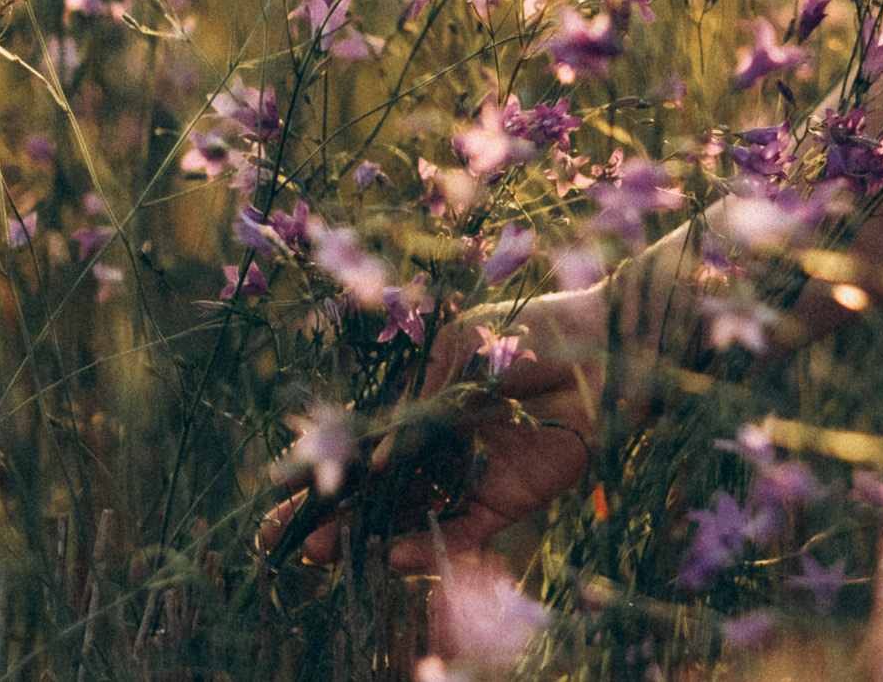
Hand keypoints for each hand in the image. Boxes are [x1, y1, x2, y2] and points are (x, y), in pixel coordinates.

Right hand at [255, 288, 612, 573]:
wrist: (606, 348)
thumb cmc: (532, 329)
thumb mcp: (461, 345)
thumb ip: (419, 401)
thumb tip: (376, 463)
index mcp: (422, 404)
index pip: (360, 444)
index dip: (320, 468)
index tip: (275, 490)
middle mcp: (440, 445)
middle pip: (373, 491)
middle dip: (326, 515)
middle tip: (281, 541)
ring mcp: (471, 474)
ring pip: (406, 516)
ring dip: (364, 536)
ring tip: (321, 553)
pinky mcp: (508, 499)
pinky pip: (460, 531)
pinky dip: (428, 544)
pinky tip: (391, 553)